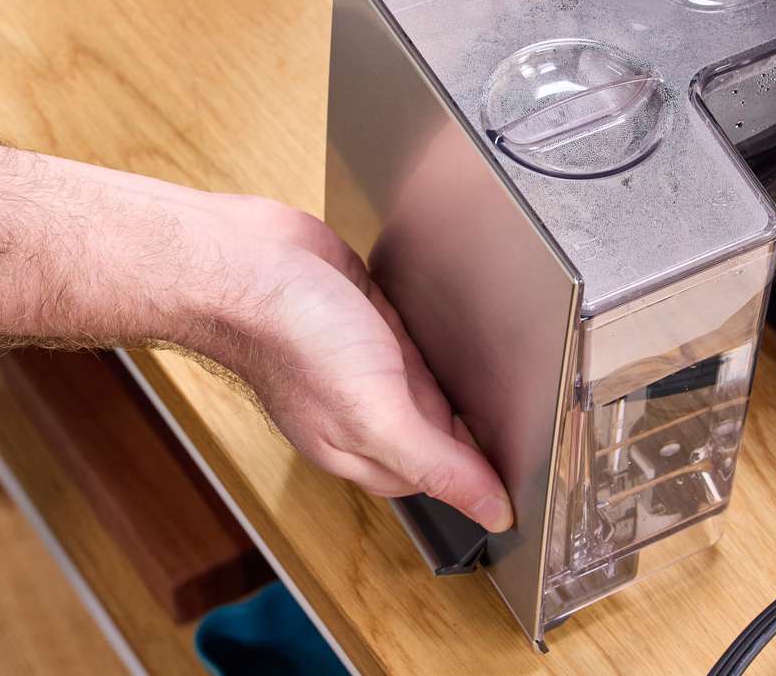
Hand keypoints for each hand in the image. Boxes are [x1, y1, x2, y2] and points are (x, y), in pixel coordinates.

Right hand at [198, 197, 515, 531]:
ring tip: (509, 370)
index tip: (531, 459)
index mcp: (362, 445)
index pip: (438, 473)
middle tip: (533, 410)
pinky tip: (459, 322)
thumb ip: (436, 464)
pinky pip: (408, 329)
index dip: (482, 469)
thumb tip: (491, 512)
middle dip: (476, 422)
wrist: (242, 263)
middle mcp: (361, 405)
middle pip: (434, 426)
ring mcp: (360, 357)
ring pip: (423, 378)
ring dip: (458, 374)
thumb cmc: (292, 340)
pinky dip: (435, 329)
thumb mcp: (374, 415)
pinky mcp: (360, 311)